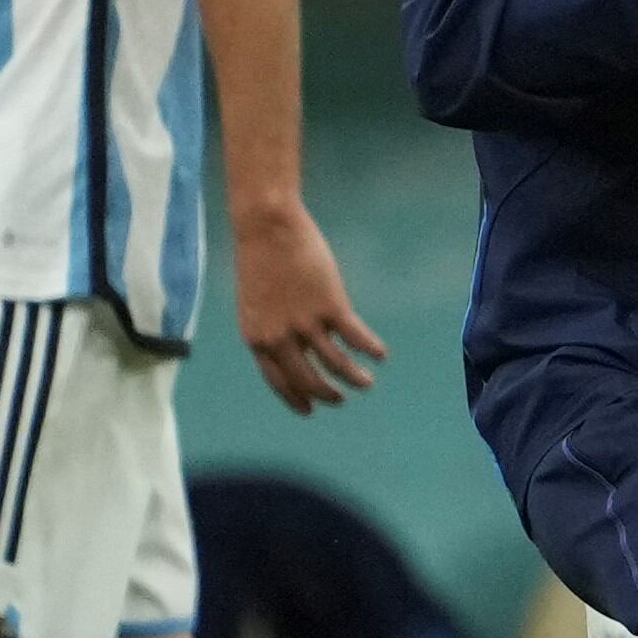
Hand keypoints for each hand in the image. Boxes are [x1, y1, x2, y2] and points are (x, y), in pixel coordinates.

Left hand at [228, 200, 385, 411]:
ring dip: (355, 378)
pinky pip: (356, 338)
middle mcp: (280, 337)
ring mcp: (306, 323)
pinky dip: (371, 349)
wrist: (267, 227)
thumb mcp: (257, 302)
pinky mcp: (331, 306)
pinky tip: (381, 354)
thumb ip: (272, 328)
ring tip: (367, 383)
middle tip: (341, 399)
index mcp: (257, 338)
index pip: (278, 381)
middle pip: (309, 379)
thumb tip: (297, 348)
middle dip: (328, 394)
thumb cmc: (260, 258)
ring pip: (337, 365)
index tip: (310, 410)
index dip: (296, 398)